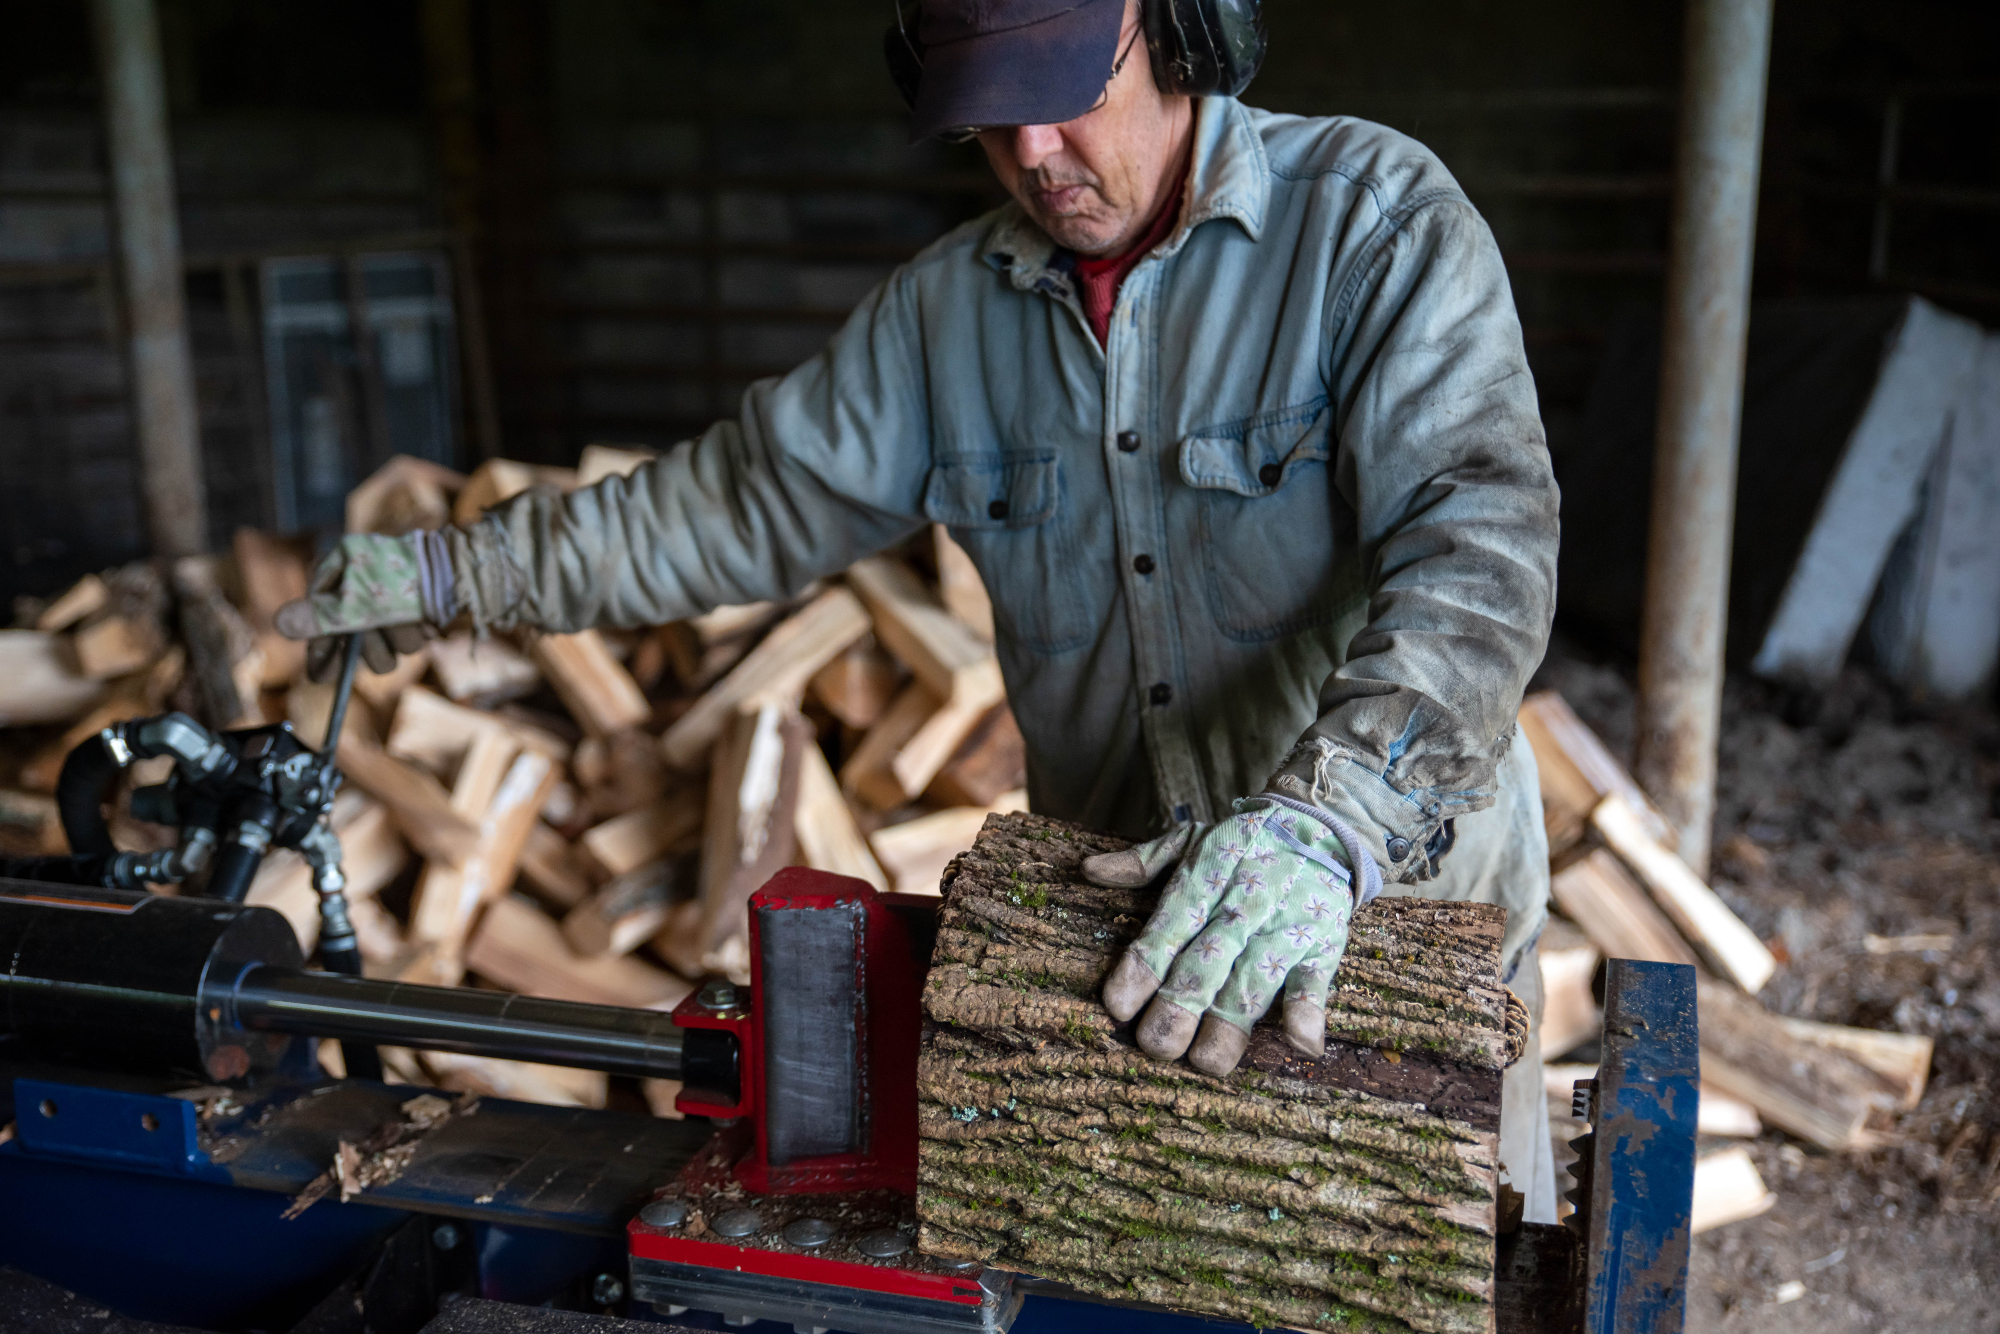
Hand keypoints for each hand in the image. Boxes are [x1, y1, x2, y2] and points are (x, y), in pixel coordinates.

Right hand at [273, 532, 446, 678]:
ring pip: (385, 647)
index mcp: (339, 571)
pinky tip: (424, 620)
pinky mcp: (414, 612)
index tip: (321, 677)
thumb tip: (280, 622)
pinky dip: (415, 635)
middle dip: (369, 643)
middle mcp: (362, 585)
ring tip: (407, 620)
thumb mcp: (357, 602)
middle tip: (376, 632)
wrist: (462, 572)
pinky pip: (407, 643)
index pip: (318, 619)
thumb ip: (322, 618)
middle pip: (352, 640)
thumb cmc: (405, 580)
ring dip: (397, 640)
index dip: (320, 651)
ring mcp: (389, 600)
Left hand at [1083, 796, 1379, 1075]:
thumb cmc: (1244, 843)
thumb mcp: (1191, 840)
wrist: (1321, 827)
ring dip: (1230, 1024)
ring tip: (1206, 1062)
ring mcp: (1282, 929)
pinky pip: (1314, 980)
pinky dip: (1309, 1010)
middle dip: (1179, 1008)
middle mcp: (1240, 908)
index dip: (1142, 969)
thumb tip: (1088, 870)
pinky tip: (1301, 1043)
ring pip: (1253, 982)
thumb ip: (1141, 861)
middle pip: (1205, 965)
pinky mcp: (1319, 945)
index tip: (1117, 1007)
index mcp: (1205, 881)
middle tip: (1154, 1046)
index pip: (1167, 930)